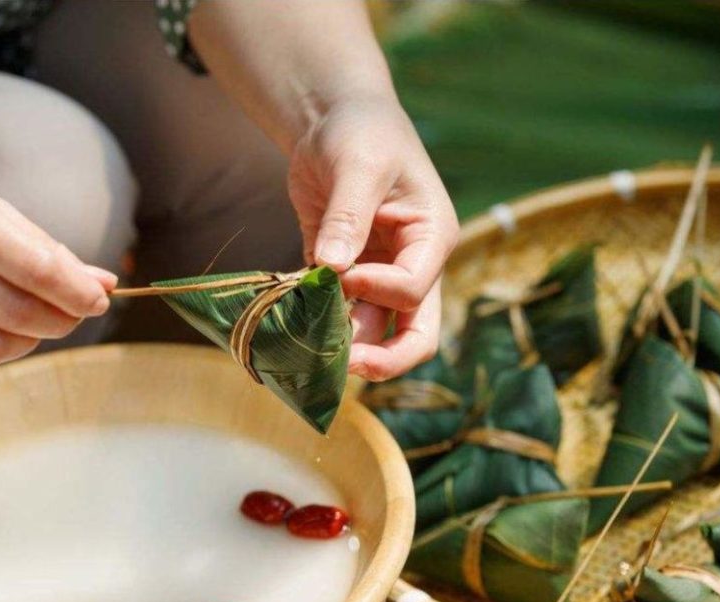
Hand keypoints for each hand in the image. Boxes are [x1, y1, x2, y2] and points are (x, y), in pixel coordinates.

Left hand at [288, 96, 458, 380]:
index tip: (341, 272)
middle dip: (381, 358)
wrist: (332, 116)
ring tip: (305, 344)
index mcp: (430, 238)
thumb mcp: (359, 166)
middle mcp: (410, 264)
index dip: (378, 291)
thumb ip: (349, 217)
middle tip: (342, 366)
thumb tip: (332, 269)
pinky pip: (334, 309)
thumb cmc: (361, 130)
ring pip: (371, 330)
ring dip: (341, 341)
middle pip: (413, 334)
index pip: (414, 289)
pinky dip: (314, 319)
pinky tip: (288, 320)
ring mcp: (377, 273)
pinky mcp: (342, 272)